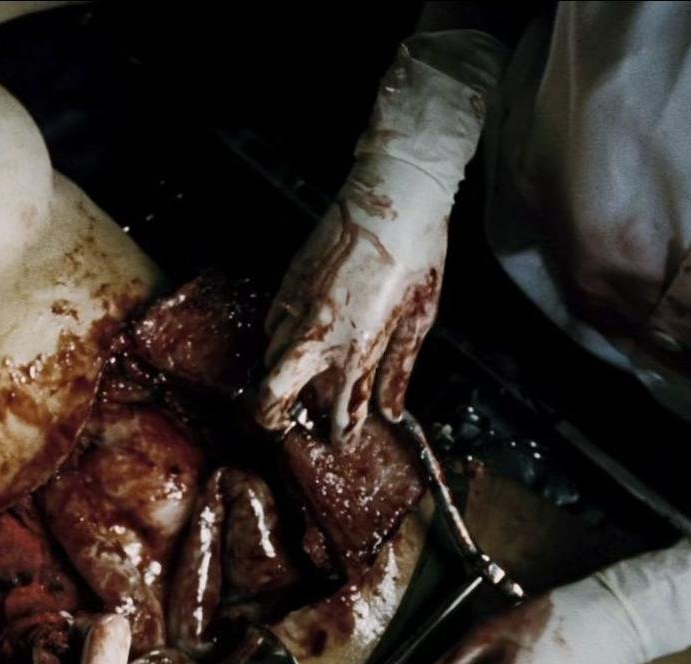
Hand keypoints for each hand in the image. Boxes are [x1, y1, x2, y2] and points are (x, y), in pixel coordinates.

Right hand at [256, 32, 504, 442]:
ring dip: (280, 375)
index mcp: (360, 346)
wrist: (390, 196)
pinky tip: (294, 337)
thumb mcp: (420, 316)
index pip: (342, 410)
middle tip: (280, 425)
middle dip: (273, 416)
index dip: (342, 432)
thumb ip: (400, 367)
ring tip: (294, 381)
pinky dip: (278, 339)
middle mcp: (321, 333)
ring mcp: (298, 306)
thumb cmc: (416, 253)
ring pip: (271, 357)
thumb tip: (390, 410)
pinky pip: (271, 323)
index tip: (342, 440)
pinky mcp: (288, 282)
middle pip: (276, 391)